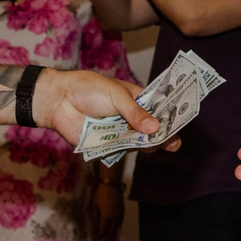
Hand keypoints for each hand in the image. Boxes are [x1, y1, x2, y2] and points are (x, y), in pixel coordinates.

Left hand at [33, 68, 168, 150]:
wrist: (58, 101)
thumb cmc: (87, 89)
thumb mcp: (116, 95)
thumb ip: (135, 112)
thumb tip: (155, 128)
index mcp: (136, 100)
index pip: (159, 109)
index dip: (171, 116)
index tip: (181, 122)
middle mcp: (130, 117)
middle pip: (153, 130)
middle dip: (164, 136)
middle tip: (173, 142)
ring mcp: (120, 131)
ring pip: (140, 143)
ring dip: (148, 145)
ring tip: (155, 144)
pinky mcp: (107, 144)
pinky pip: (122, 150)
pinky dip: (129, 150)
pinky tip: (136, 147)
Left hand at [84, 173, 126, 238]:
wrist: (111, 185)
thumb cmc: (100, 195)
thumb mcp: (94, 207)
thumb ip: (95, 219)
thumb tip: (94, 229)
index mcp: (106, 218)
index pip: (102, 231)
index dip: (98, 236)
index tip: (94, 238)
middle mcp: (114, 218)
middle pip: (110, 232)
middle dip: (104, 236)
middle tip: (99, 238)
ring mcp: (120, 215)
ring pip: (116, 228)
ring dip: (111, 232)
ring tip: (105, 234)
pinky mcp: (123, 211)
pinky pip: (120, 223)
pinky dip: (115, 227)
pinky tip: (112, 226)